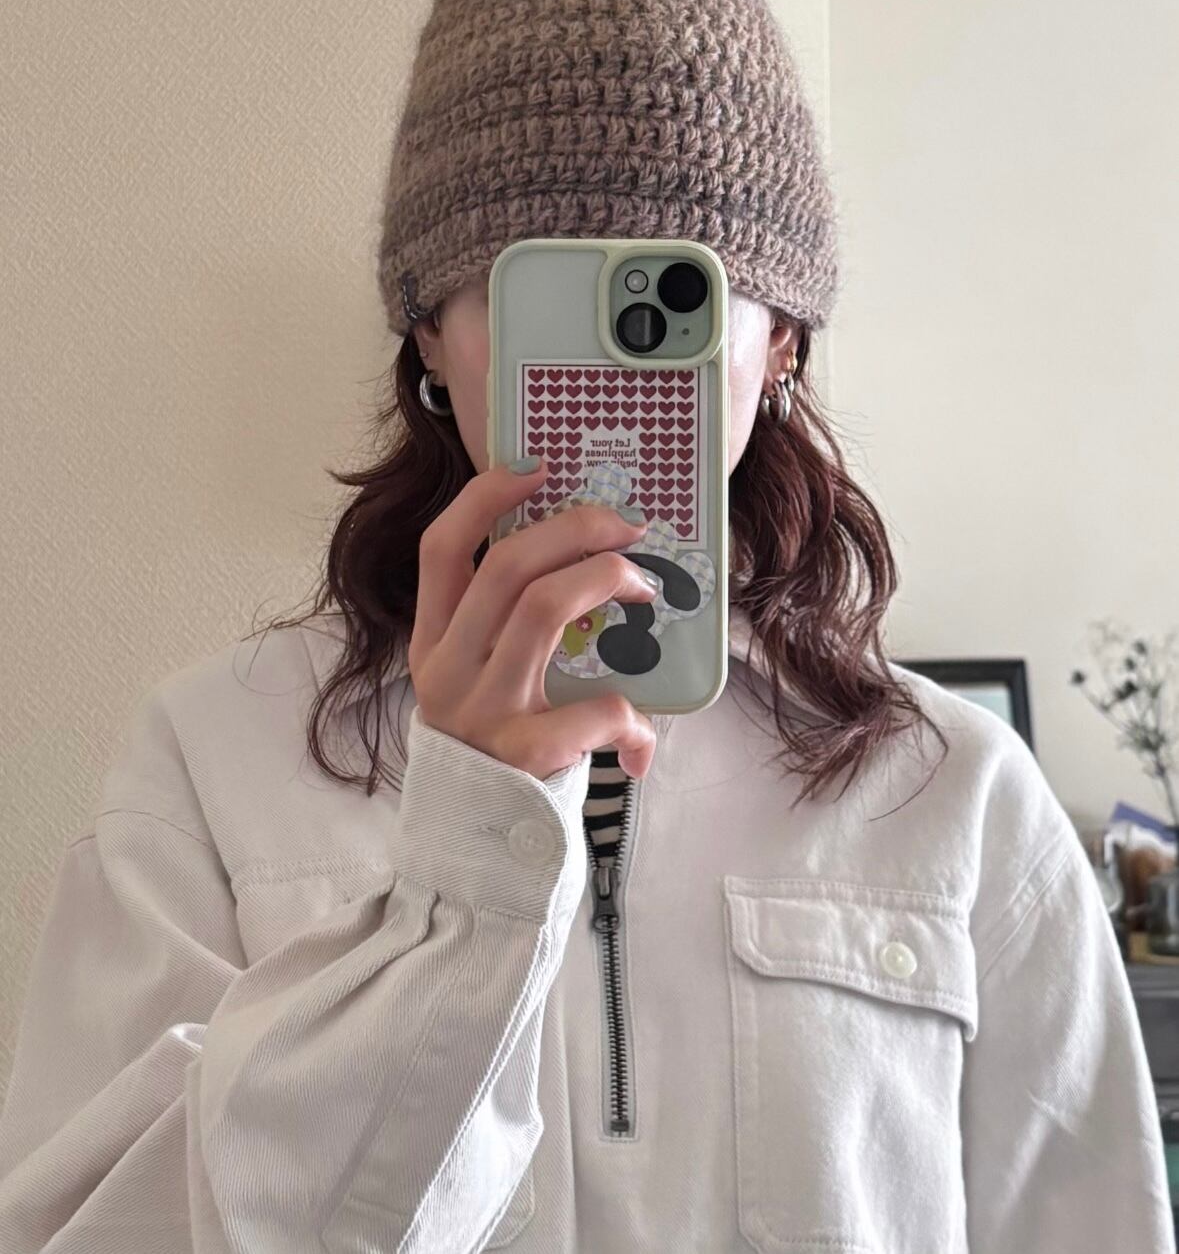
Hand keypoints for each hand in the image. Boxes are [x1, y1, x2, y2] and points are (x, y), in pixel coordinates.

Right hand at [408, 460, 659, 779]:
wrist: (472, 854)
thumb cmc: (491, 751)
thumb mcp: (475, 683)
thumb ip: (502, 629)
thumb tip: (582, 558)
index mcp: (433, 643)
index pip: (440, 549)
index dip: (486, 497)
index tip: (537, 467)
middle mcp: (449, 668)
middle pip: (507, 566)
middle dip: (577, 528)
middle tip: (627, 525)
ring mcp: (482, 709)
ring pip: (546, 608)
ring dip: (608, 581)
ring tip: (645, 590)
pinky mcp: (522, 754)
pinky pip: (594, 707)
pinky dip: (632, 717)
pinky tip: (642, 740)